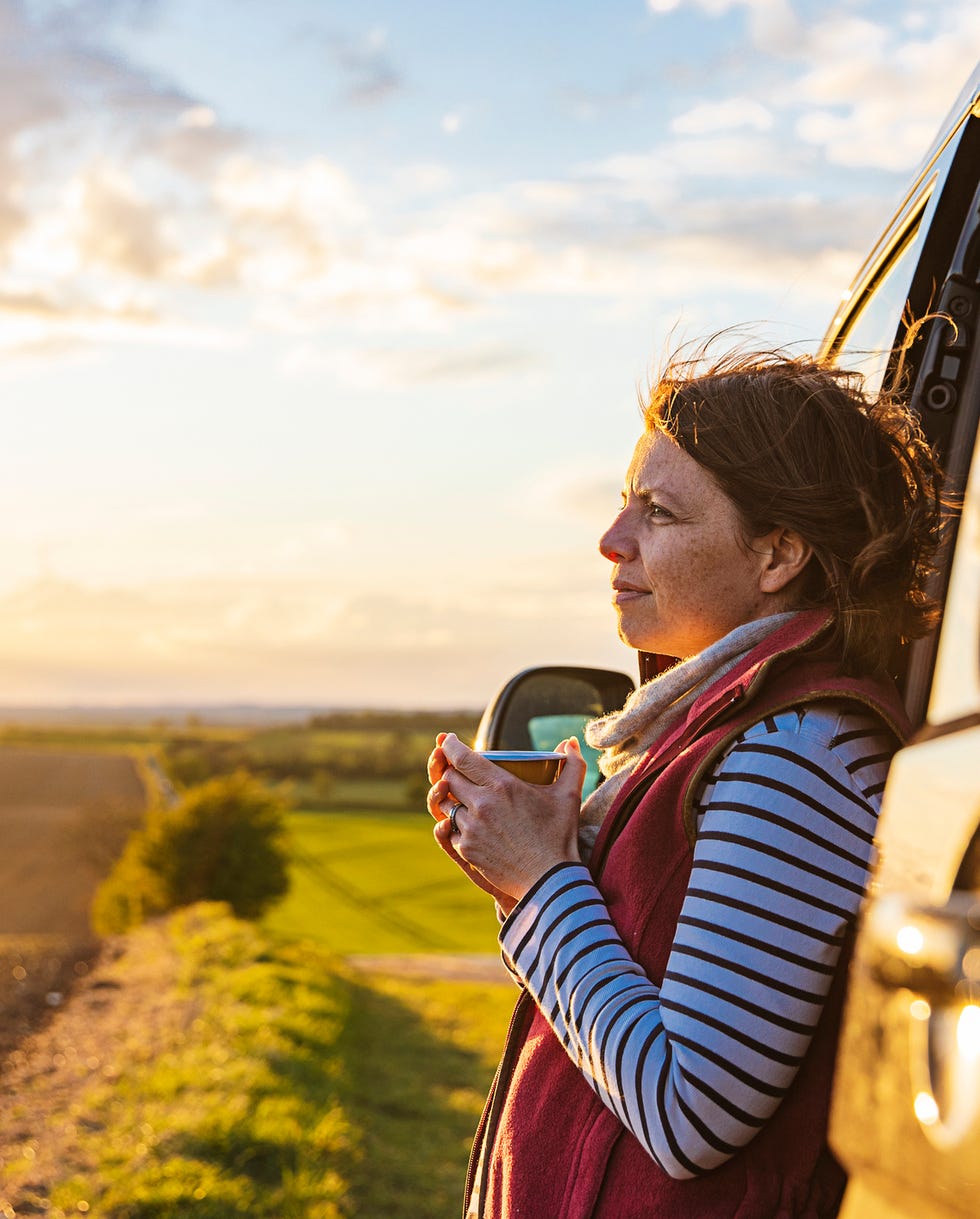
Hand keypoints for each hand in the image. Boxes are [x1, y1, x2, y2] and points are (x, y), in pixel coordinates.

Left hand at [426, 735, 586, 906]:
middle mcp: (481, 805)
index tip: (446, 740)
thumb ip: (571, 764)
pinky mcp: (466, 850)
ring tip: (464, 799)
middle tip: (458, 771)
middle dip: (451, 772)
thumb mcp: (568, 796)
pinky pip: (450, 830)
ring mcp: (471, 829)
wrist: (549, 880)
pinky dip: (455, 824)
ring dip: (452, 799)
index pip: (462, 758)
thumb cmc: (559, 836)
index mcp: (501, 786)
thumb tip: (570, 742)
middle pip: (449, 779)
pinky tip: (468, 824)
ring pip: (446, 805)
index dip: (449, 746)